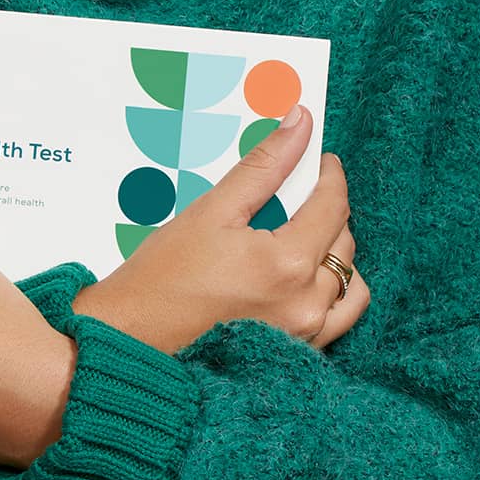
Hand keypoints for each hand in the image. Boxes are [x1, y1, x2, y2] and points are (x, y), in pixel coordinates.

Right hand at [72, 104, 371, 352]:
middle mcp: (305, 304)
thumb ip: (262, 166)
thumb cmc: (159, 280)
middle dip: (328, 212)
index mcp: (287, 264)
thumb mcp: (210, 213)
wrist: (131, 343)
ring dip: (334, 254)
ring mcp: (304, 335)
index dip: (330, 176)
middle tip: (300, 195)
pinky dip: (329, 292)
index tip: (321, 161)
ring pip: (348, 284)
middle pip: (343, 243)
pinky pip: (336, 318)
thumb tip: (299, 124)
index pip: (332, 206)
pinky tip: (297, 277)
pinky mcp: (296, 355)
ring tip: (301, 237)